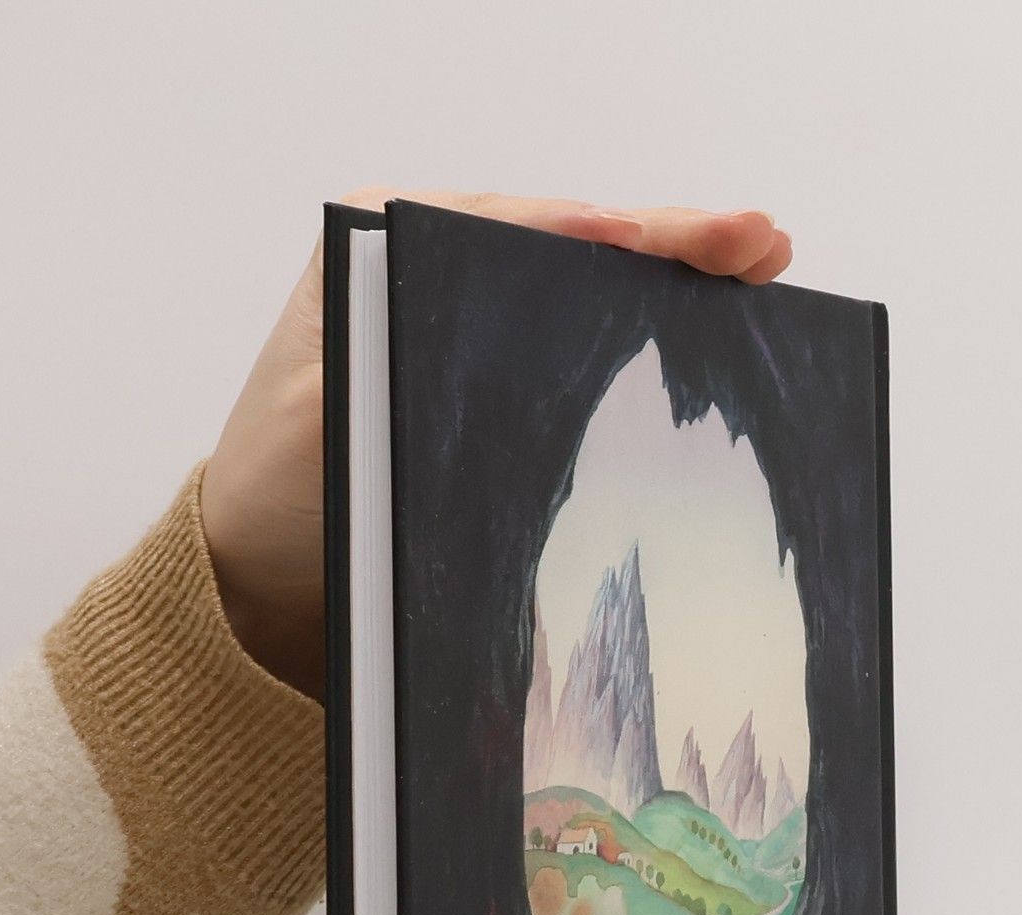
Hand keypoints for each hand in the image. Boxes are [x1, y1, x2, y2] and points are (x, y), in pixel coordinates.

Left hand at [200, 190, 793, 701]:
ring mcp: (468, 315)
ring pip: (587, 283)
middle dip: (670, 241)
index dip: (614, 233)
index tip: (683, 241)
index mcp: (382, 246)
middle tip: (760, 243)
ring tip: (758, 262)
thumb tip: (504, 342)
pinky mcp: (494, 376)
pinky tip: (710, 324)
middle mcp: (429, 261)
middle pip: (572, 241)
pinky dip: (648, 332)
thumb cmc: (283, 501)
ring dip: (674, 278)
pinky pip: (581, 338)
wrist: (262, 580)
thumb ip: (400, 358)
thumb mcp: (330, 418)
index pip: (522, 226)